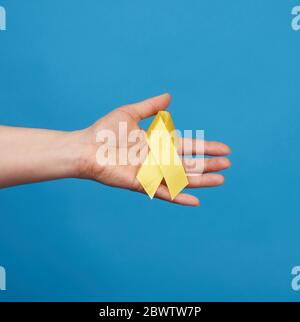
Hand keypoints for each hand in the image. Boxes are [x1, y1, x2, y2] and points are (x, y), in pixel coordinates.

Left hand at [78, 94, 230, 205]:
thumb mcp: (130, 113)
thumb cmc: (105, 131)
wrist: (86, 147)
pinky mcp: (142, 184)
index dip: (207, 147)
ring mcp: (151, 173)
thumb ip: (150, 107)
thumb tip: (169, 96)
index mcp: (158, 144)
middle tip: (228, 164)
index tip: (225, 149)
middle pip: (189, 163)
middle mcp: (158, 159)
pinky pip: (164, 192)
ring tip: (221, 180)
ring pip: (182, 178)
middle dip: (208, 164)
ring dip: (201, 180)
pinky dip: (180, 197)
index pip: (188, 146)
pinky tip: (196, 201)